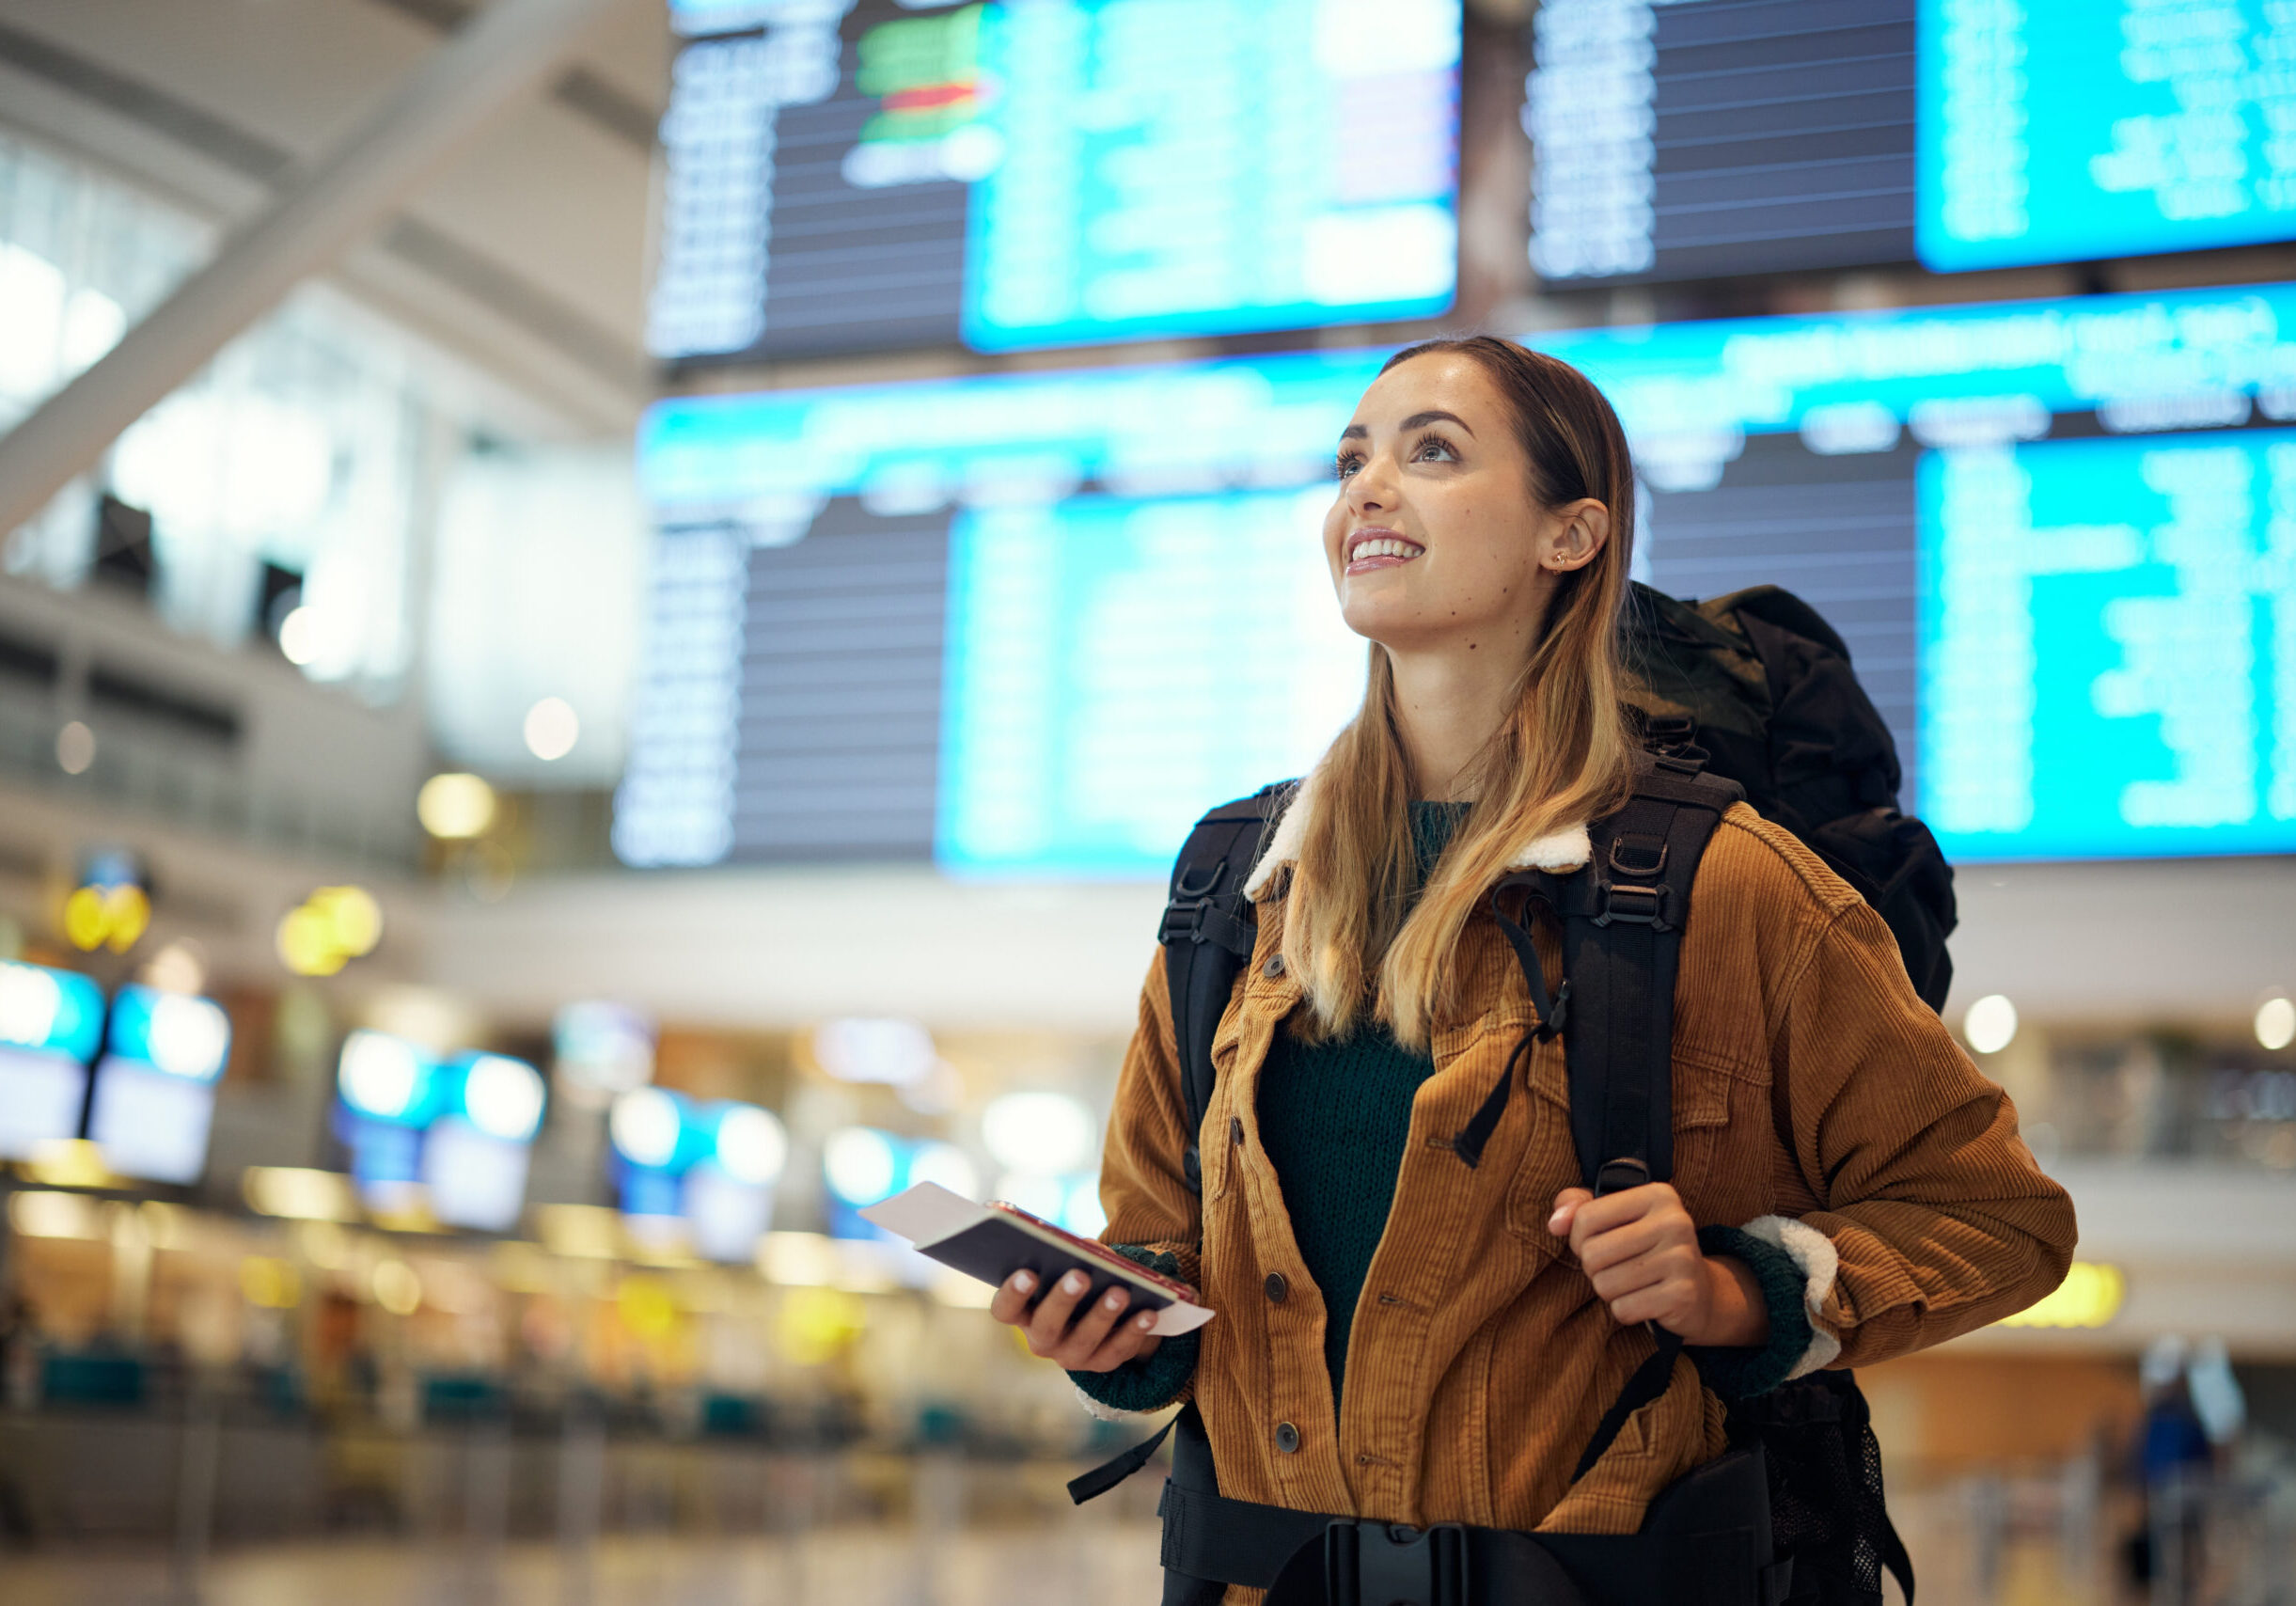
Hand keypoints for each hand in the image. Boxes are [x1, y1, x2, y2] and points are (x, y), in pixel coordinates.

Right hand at [989, 1268, 1163, 1371]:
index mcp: (1023, 1313)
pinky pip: (1118, 1350)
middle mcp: (1042, 1340)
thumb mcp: (1069, 1268)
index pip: (1005, 1309)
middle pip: (1046, 1326)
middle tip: (1080, 1276)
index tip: (1028, 1272)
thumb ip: (1072, 1256)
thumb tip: (1087, 1248)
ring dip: (1102, 1315)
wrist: (1101, 1318)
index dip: (1013, 1293)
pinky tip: (1148, 1312)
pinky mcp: (1102, 1363)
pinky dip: (1134, 1330)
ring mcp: (1071, 1356)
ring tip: (1120, 1292)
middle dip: (1063, 1300)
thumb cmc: (1076, 1282)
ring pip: (1084, 1340)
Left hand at [1549, 1182, 1767, 1347]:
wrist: (1701, 1292)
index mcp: (1658, 1195)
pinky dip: (1626, 1310)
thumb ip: (1579, 1207)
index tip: (1599, 1243)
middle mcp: (1674, 1222)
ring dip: (1610, 1292)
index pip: (1586, 1217)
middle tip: (1617, 1268)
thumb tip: (1555, 1223)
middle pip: (1592, 1254)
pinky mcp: (1682, 1295)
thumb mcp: (1618, 1218)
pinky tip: (1645, 1301)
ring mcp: (1682, 1259)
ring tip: (1632, 1284)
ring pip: (1605, 1285)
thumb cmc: (1647, 1249)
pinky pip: (1623, 1309)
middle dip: (1594, 1269)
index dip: (1579, 1238)